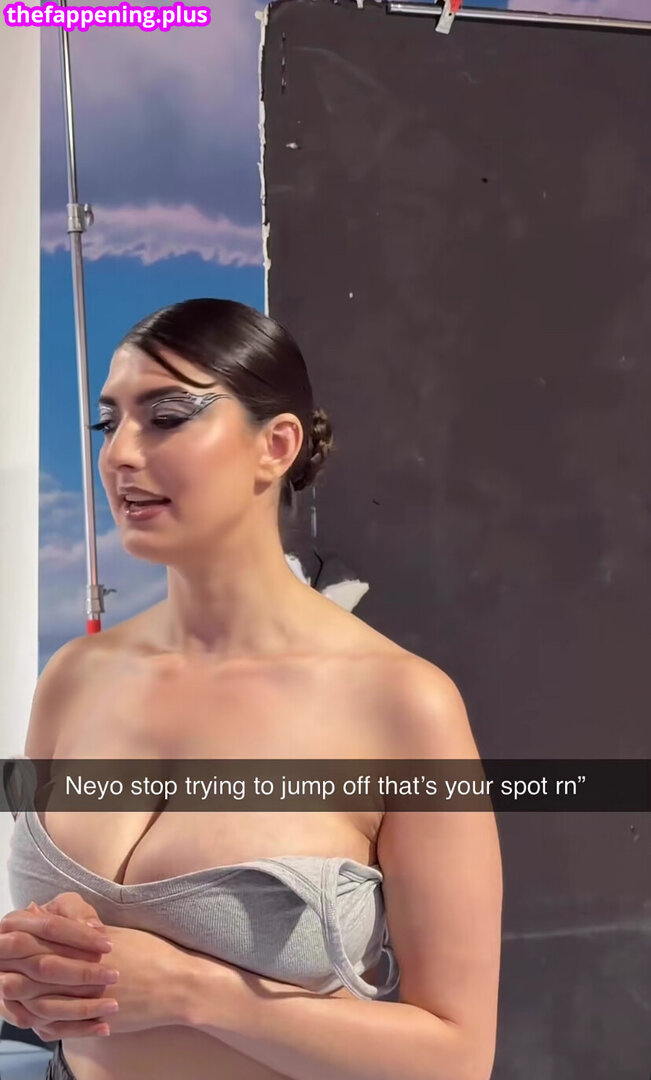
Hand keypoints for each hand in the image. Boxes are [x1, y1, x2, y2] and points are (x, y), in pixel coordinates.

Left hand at [1, 895, 191, 1035]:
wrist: (177, 984)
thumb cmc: (150, 953)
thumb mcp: (114, 935)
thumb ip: (81, 928)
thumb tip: (49, 914)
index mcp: (90, 946)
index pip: (46, 942)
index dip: (23, 942)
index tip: (6, 940)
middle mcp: (87, 970)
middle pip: (40, 970)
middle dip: (14, 968)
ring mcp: (91, 997)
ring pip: (45, 1000)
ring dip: (21, 997)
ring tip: (4, 991)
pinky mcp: (96, 1019)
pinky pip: (63, 1025)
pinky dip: (44, 1023)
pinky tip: (33, 1020)